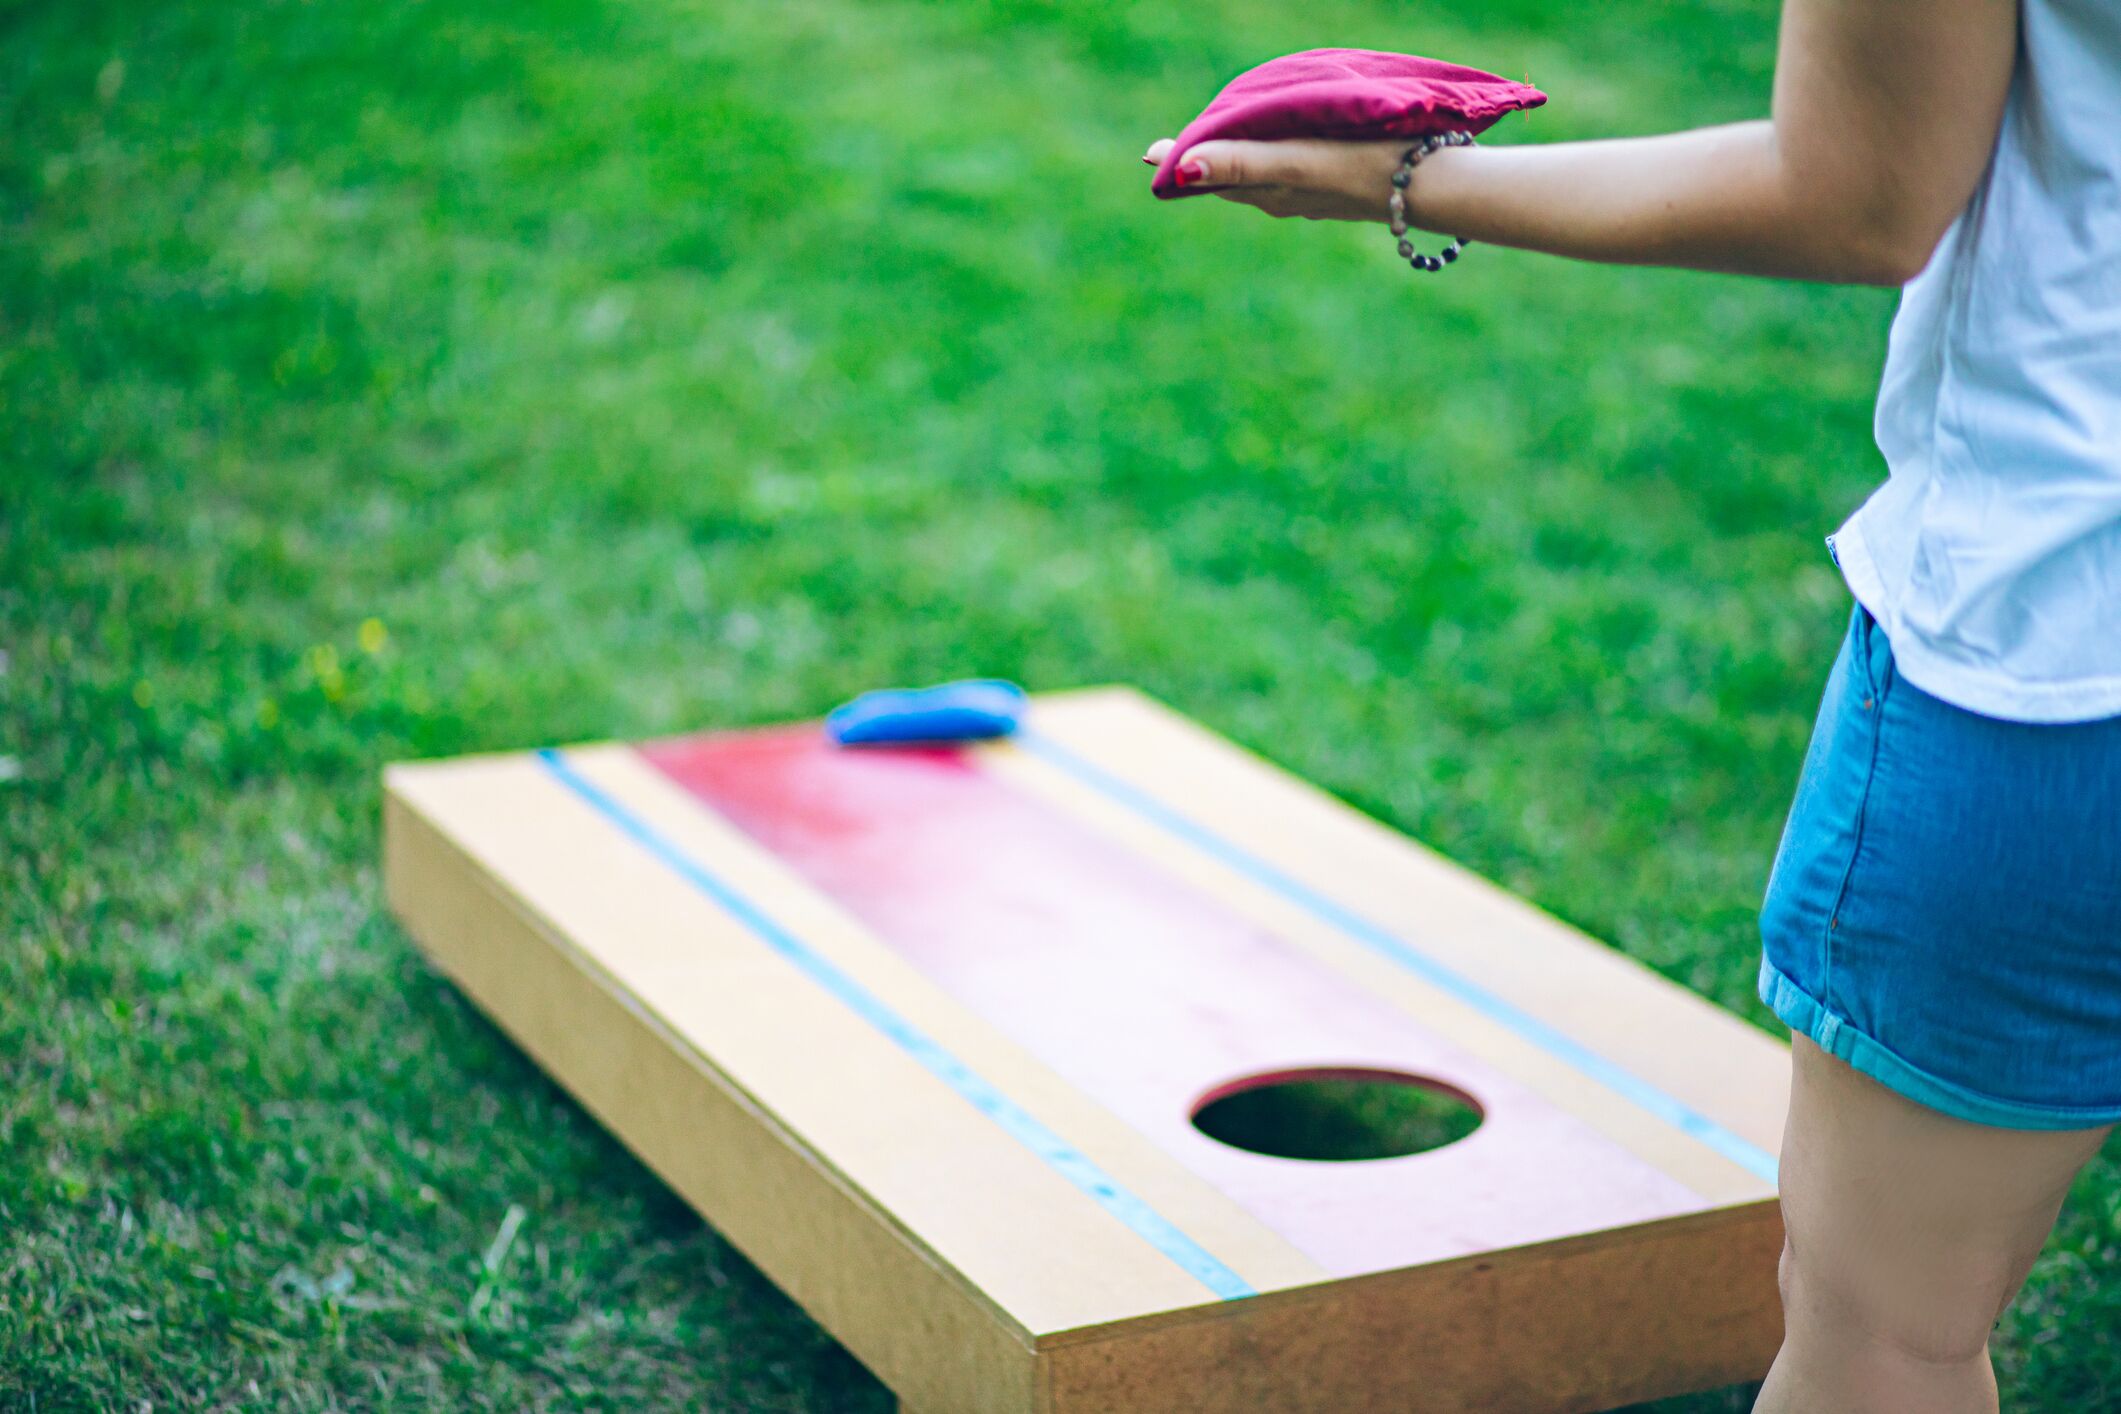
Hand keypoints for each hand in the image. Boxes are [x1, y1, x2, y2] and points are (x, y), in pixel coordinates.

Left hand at [1142, 136, 1410, 220]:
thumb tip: (1181, 168)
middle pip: (1230, 179)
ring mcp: (1312, 195)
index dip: (1178, 162)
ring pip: (1261, 179)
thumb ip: (1239, 162)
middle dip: (1202, 165)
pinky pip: (1293, 174)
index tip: (1148, 152)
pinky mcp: (1338, 186)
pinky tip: (1284, 157)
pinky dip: (1274, 162)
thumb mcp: (1292, 162)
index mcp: (1265, 192)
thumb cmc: (1357, 168)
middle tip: (1173, 152)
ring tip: (1220, 153)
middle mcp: (1283, 198)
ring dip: (1237, 165)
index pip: (1207, 176)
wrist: (1427, 187)